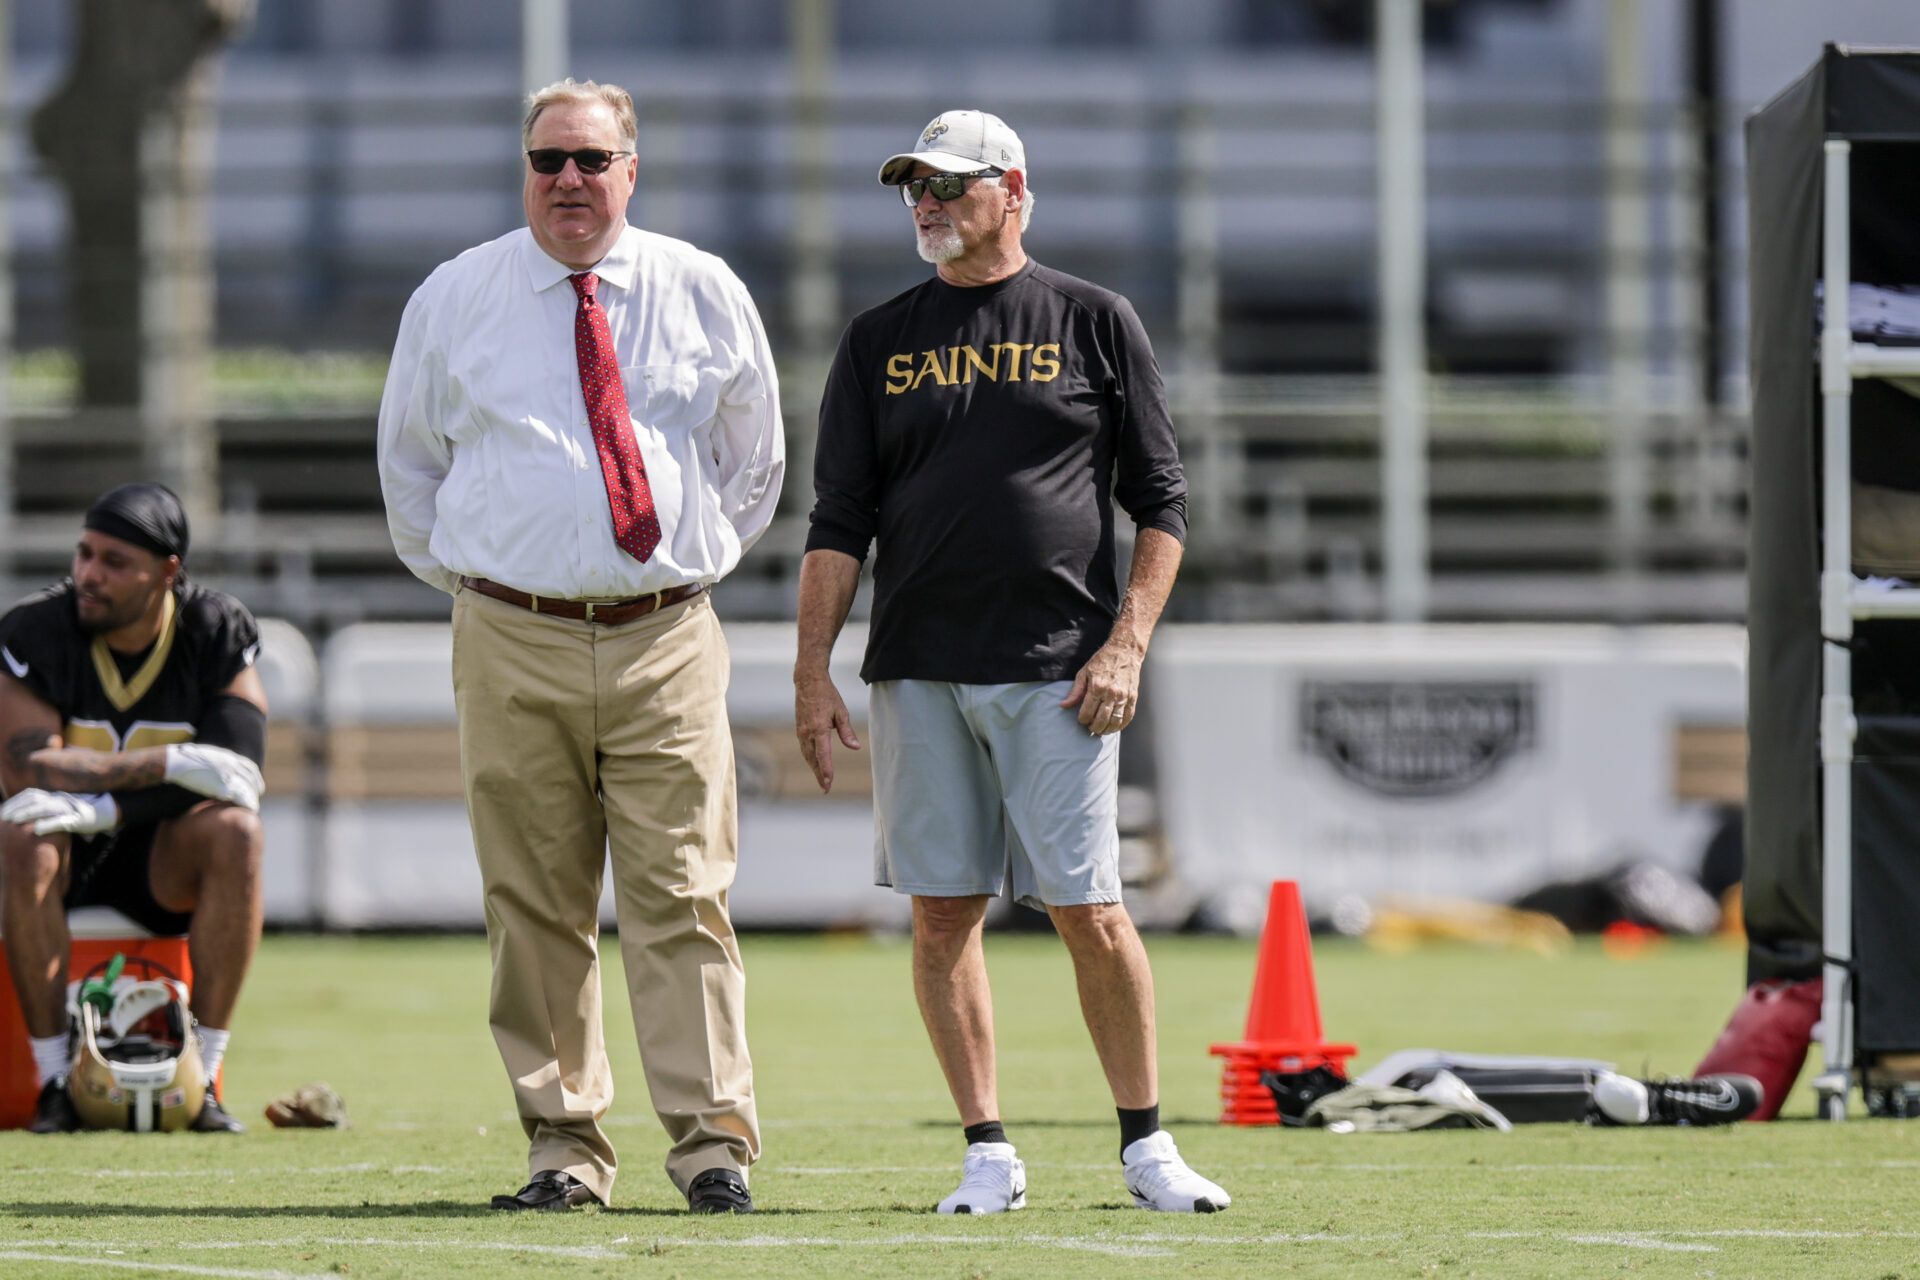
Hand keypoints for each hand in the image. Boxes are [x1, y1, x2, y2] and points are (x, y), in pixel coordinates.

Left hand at [0, 789, 117, 835]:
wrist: (113, 810)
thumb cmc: (91, 811)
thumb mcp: (69, 807)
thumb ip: (54, 810)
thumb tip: (39, 821)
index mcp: (57, 795)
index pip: (31, 795)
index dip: (16, 801)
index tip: (4, 811)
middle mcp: (61, 798)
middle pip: (33, 799)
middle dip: (16, 807)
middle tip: (3, 817)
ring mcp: (70, 807)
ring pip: (44, 808)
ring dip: (27, 814)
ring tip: (13, 821)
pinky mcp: (78, 818)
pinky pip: (61, 821)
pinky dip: (48, 824)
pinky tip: (37, 830)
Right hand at [163, 743, 263, 810]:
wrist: (175, 762)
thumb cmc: (183, 759)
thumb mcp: (205, 756)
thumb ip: (214, 761)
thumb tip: (213, 766)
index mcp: (227, 757)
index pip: (249, 767)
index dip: (254, 776)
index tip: (257, 783)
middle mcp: (231, 764)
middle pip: (250, 777)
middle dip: (255, 786)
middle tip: (258, 794)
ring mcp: (227, 775)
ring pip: (247, 788)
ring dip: (252, 797)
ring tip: (254, 806)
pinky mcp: (222, 786)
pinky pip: (240, 796)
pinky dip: (247, 802)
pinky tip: (251, 809)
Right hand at [794, 670, 860, 792]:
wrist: (808, 681)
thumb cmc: (827, 695)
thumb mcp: (841, 712)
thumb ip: (847, 731)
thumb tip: (855, 747)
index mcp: (819, 729)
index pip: (823, 755)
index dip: (826, 770)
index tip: (829, 782)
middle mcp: (807, 733)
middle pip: (813, 759)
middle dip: (819, 775)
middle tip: (826, 789)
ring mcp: (801, 731)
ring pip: (807, 755)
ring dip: (814, 768)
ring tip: (822, 780)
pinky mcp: (799, 729)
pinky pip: (805, 748)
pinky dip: (810, 758)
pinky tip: (815, 763)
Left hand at [1061, 639, 1144, 735]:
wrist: (1124, 651)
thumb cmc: (1102, 661)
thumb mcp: (1084, 673)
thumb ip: (1075, 692)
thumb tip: (1064, 705)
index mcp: (1097, 687)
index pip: (1087, 713)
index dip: (1082, 720)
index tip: (1082, 719)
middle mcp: (1111, 694)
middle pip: (1101, 721)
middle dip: (1094, 728)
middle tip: (1091, 728)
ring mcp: (1124, 697)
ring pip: (1115, 722)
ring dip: (1107, 730)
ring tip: (1101, 730)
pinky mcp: (1133, 698)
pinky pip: (1127, 717)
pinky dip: (1120, 726)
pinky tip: (1114, 727)